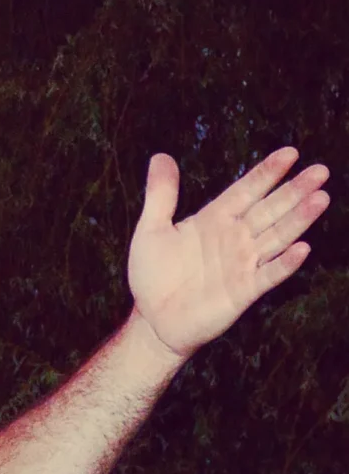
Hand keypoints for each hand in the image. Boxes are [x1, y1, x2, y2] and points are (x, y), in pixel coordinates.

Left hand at [129, 146, 328, 360]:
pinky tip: (302, 249)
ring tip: (320, 198)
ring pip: (276, 237)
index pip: (246, 191)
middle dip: (294, 190)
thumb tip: (160, 156)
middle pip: (269, 209)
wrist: (153, 319)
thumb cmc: (153, 274)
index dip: (266, 173)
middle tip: (321, 170)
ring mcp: (242, 264)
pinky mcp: (244, 291)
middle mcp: (234, 238)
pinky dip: (285, 263)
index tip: (291, 153)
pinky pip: (268, 275)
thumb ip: (160, 195)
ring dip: (298, 219)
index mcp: (214, 220)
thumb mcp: (151, 230)